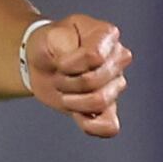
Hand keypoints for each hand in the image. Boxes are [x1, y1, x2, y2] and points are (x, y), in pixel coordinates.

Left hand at [25, 13, 132, 137]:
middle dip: (66, 82)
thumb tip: (87, 58)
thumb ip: (66, 42)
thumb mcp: (49, 35)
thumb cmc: (49, 45)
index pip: (94, 57)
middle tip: (58, 76)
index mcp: (107, 35)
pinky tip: (77, 116)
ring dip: (72, 100)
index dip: (68, 64)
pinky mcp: (108, 107)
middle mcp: (119, 58)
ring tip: (65, 91)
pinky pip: (109, 126)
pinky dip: (90, 126)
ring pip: (99, 102)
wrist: (43, 63)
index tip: (58, 61)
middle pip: (94, 81)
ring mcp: (116, 84)